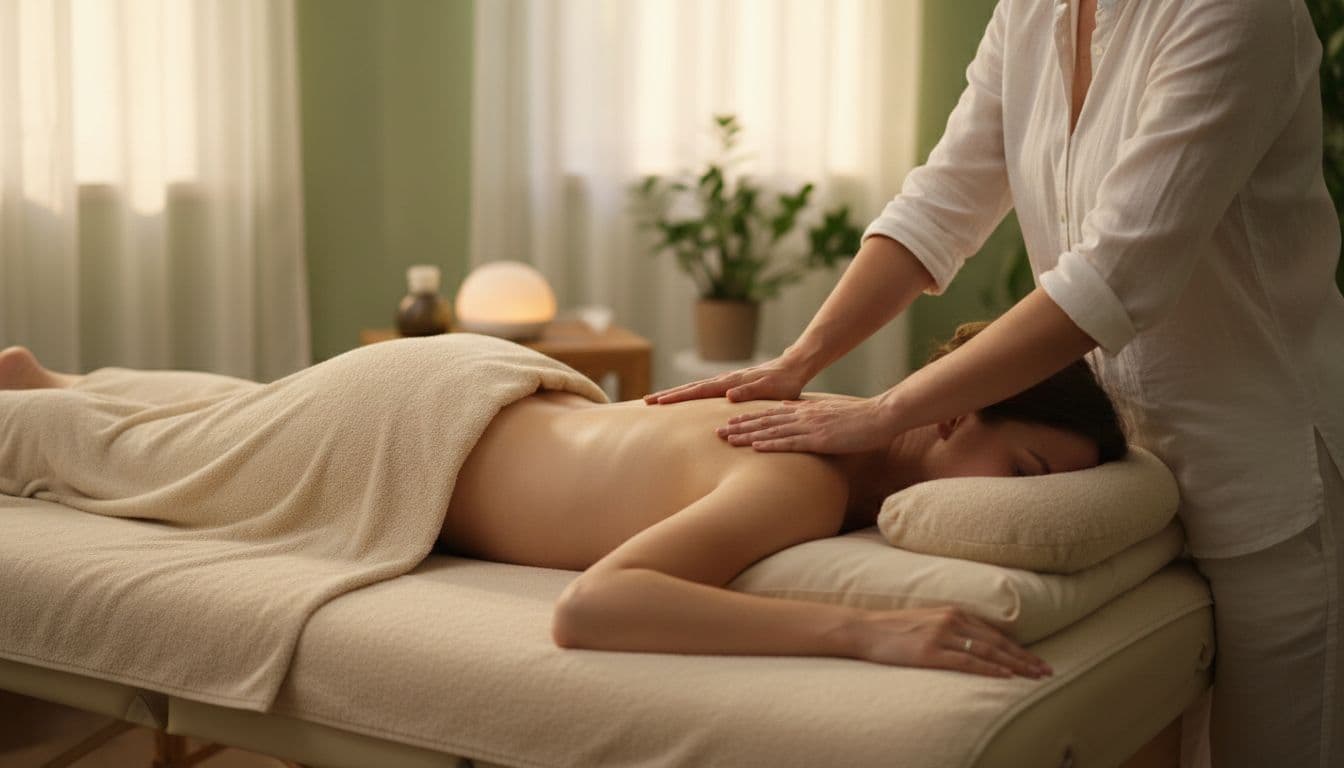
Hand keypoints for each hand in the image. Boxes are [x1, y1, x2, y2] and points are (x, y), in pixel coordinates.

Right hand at [643, 357, 807, 404]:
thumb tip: (728, 395)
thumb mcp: (770, 389)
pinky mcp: (731, 384)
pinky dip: (691, 394)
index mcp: (729, 383)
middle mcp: (724, 380)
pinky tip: (687, 399)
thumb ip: (750, 392)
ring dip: (676, 394)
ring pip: (696, 388)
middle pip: (690, 388)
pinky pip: (705, 390)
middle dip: (668, 395)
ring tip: (659, 400)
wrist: (793, 366)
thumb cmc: (784, 381)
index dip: (676, 397)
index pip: (697, 391)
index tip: (657, 402)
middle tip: (645, 401)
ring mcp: (726, 381)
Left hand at [715, 395, 898, 453]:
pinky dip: (770, 444)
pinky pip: (790, 442)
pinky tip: (755, 447)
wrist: (880, 416)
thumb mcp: (830, 413)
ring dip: (748, 436)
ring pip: (771, 431)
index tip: (729, 422)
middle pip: (764, 421)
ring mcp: (809, 427)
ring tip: (727, 439)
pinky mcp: (819, 439)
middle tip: (717, 432)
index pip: (770, 414)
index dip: (748, 419)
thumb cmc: (859, 419)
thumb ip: (811, 414)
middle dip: (739, 427)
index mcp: (805, 411)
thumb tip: (794, 415)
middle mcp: (802, 416)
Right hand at [854, 606, 1052, 678]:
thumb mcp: (927, 621)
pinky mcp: (931, 652)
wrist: (865, 629)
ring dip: (1015, 665)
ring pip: (988, 652)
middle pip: (997, 643)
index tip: (1037, 660)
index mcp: (953, 612)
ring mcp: (941, 636)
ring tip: (1034, 676)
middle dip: (1025, 658)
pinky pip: (967, 663)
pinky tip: (1006, 676)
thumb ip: (950, 628)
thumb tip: (973, 644)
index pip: (994, 633)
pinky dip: (989, 669)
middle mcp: (952, 620)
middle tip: (1046, 671)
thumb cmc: (892, 629)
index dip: (1018, 648)